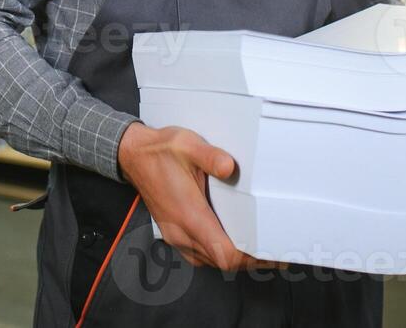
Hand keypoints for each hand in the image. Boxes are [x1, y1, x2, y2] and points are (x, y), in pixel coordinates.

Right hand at [116, 122, 280, 271]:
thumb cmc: (159, 151)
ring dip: (233, 258)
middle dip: (249, 260)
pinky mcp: (173, 232)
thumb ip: (210, 156)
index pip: (223, 252)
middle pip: (221, 261)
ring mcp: (175, 234)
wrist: (133, 155)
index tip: (270, 254)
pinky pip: (199, 254)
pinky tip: (228, 242)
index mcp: (188, 214)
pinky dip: (218, 253)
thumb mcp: (187, 144)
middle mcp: (180, 230)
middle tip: (273, 251)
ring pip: (210, 261)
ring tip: (256, 248)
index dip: (250, 259)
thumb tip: (229, 167)